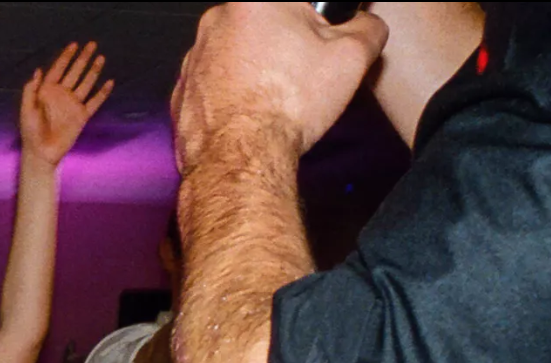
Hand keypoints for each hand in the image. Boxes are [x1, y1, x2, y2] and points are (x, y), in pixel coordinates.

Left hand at [19, 41, 113, 166]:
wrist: (41, 153)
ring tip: (100, 57)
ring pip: (86, 83)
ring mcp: (72, 105)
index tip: (74, 45)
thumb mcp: (26, 109)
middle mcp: (61, 95)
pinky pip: (94, 102)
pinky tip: (109, 82)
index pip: (58, 69)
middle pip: (74, 72)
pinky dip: (102, 93)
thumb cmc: (30, 132)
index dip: (65, 57)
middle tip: (92, 44)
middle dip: (82, 58)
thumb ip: (31, 90)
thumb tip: (38, 70)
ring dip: (93, 71)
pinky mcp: (81, 116)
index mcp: (47, 91)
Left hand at [171, 2, 388, 172]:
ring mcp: (195, 57)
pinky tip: (252, 113)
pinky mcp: (184, 91)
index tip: (323, 40)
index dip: (318, 23)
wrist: (241, 159)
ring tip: (277, 98)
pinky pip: (217, 85)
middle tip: (302, 74)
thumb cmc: (284, 108)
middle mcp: (216, 22)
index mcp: (255, 0)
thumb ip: (367, 27)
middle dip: (288, 45)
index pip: (299, 4)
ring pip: (240, 55)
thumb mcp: (352, 57)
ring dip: (259, 70)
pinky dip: (234, 96)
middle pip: (266, 25)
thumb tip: (366, 25)